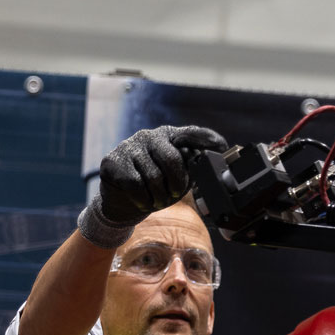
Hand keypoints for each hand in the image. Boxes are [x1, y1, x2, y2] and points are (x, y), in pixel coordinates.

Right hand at [78, 125, 229, 247]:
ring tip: (157, 201)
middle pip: (172, 159)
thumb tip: (217, 163)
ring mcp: (130, 146)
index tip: (221, 147)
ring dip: (159, 197)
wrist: (123, 202)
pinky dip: (143, 200)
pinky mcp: (113, 161)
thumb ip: (194, 169)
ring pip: (153, 177)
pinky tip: (142, 201)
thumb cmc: (155, 188)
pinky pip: (135, 185)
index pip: (192, 133)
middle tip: (174, 196)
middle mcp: (150, 136)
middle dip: (177, 185)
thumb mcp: (178, 179)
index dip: (206, 140)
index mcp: (170, 137)